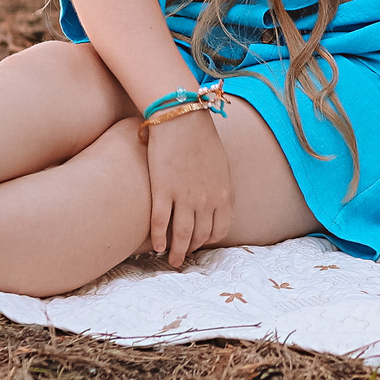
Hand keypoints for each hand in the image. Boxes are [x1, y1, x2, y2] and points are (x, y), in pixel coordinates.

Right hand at [144, 109, 232, 267]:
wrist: (182, 118)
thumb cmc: (201, 138)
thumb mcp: (220, 165)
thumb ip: (218, 187)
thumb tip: (213, 204)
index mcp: (224, 194)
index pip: (220, 229)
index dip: (209, 240)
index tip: (200, 243)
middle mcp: (207, 200)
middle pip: (200, 235)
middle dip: (192, 249)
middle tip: (184, 255)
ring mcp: (185, 197)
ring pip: (181, 236)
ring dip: (176, 252)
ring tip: (171, 260)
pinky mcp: (163, 191)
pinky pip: (160, 223)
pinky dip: (158, 238)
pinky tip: (156, 246)